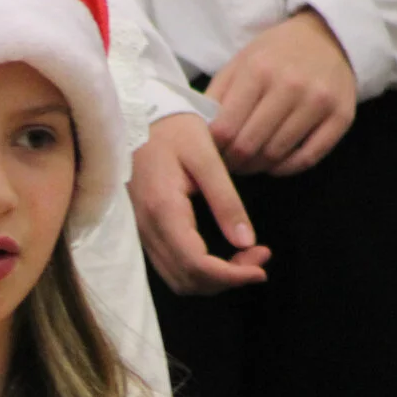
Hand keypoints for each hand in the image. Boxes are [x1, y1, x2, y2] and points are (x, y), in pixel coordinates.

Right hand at [131, 112, 271, 293]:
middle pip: (187, 280)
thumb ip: (226, 201)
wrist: (135, 117)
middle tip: (259, 256)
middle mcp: (148, 229)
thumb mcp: (206, 157)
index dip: (232, 276)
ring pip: (178, 279)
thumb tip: (247, 242)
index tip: (262, 267)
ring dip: (214, 278)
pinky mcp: (145, 231)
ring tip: (245, 256)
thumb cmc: (173, 130)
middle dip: (227, 279)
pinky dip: (200, 271)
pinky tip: (222, 253)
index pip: (197, 264)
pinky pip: (171, 266)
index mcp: (164, 210)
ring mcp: (143, 233)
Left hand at [207, 8, 357, 175]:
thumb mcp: (239, 63)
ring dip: (257, 166)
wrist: (328, 37)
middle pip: (249, 145)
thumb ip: (216, 96)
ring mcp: (319, 102)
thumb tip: (199, 135)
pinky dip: (286, 168)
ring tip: (249, 162)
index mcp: (258, 70)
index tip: (212, 153)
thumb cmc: (275, 54)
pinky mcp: (341, 116)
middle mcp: (290, 85)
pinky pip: (308, 158)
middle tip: (229, 163)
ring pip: (276, 154)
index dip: (213, 149)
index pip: (225, 128)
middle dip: (233, 162)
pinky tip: (275, 163)